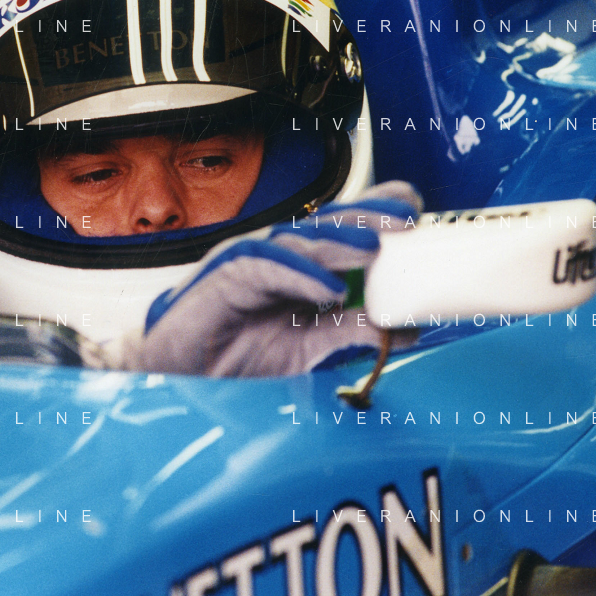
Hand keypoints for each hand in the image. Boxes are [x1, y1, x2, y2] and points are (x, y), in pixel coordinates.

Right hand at [129, 181, 421, 376]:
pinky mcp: (222, 279)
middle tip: (407, 218)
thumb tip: (404, 329)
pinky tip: (328, 287)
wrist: (178, 381)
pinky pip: (262, 266)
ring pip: (297, 239)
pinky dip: (297, 273)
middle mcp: (276, 257)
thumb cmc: (235, 361)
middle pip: (326, 225)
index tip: (417, 215)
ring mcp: (248, 262)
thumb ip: (350, 334)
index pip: (342, 231)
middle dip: (368, 217)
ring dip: (337, 241)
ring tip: (373, 249)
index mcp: (299, 267)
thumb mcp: (309, 350)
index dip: (377, 217)